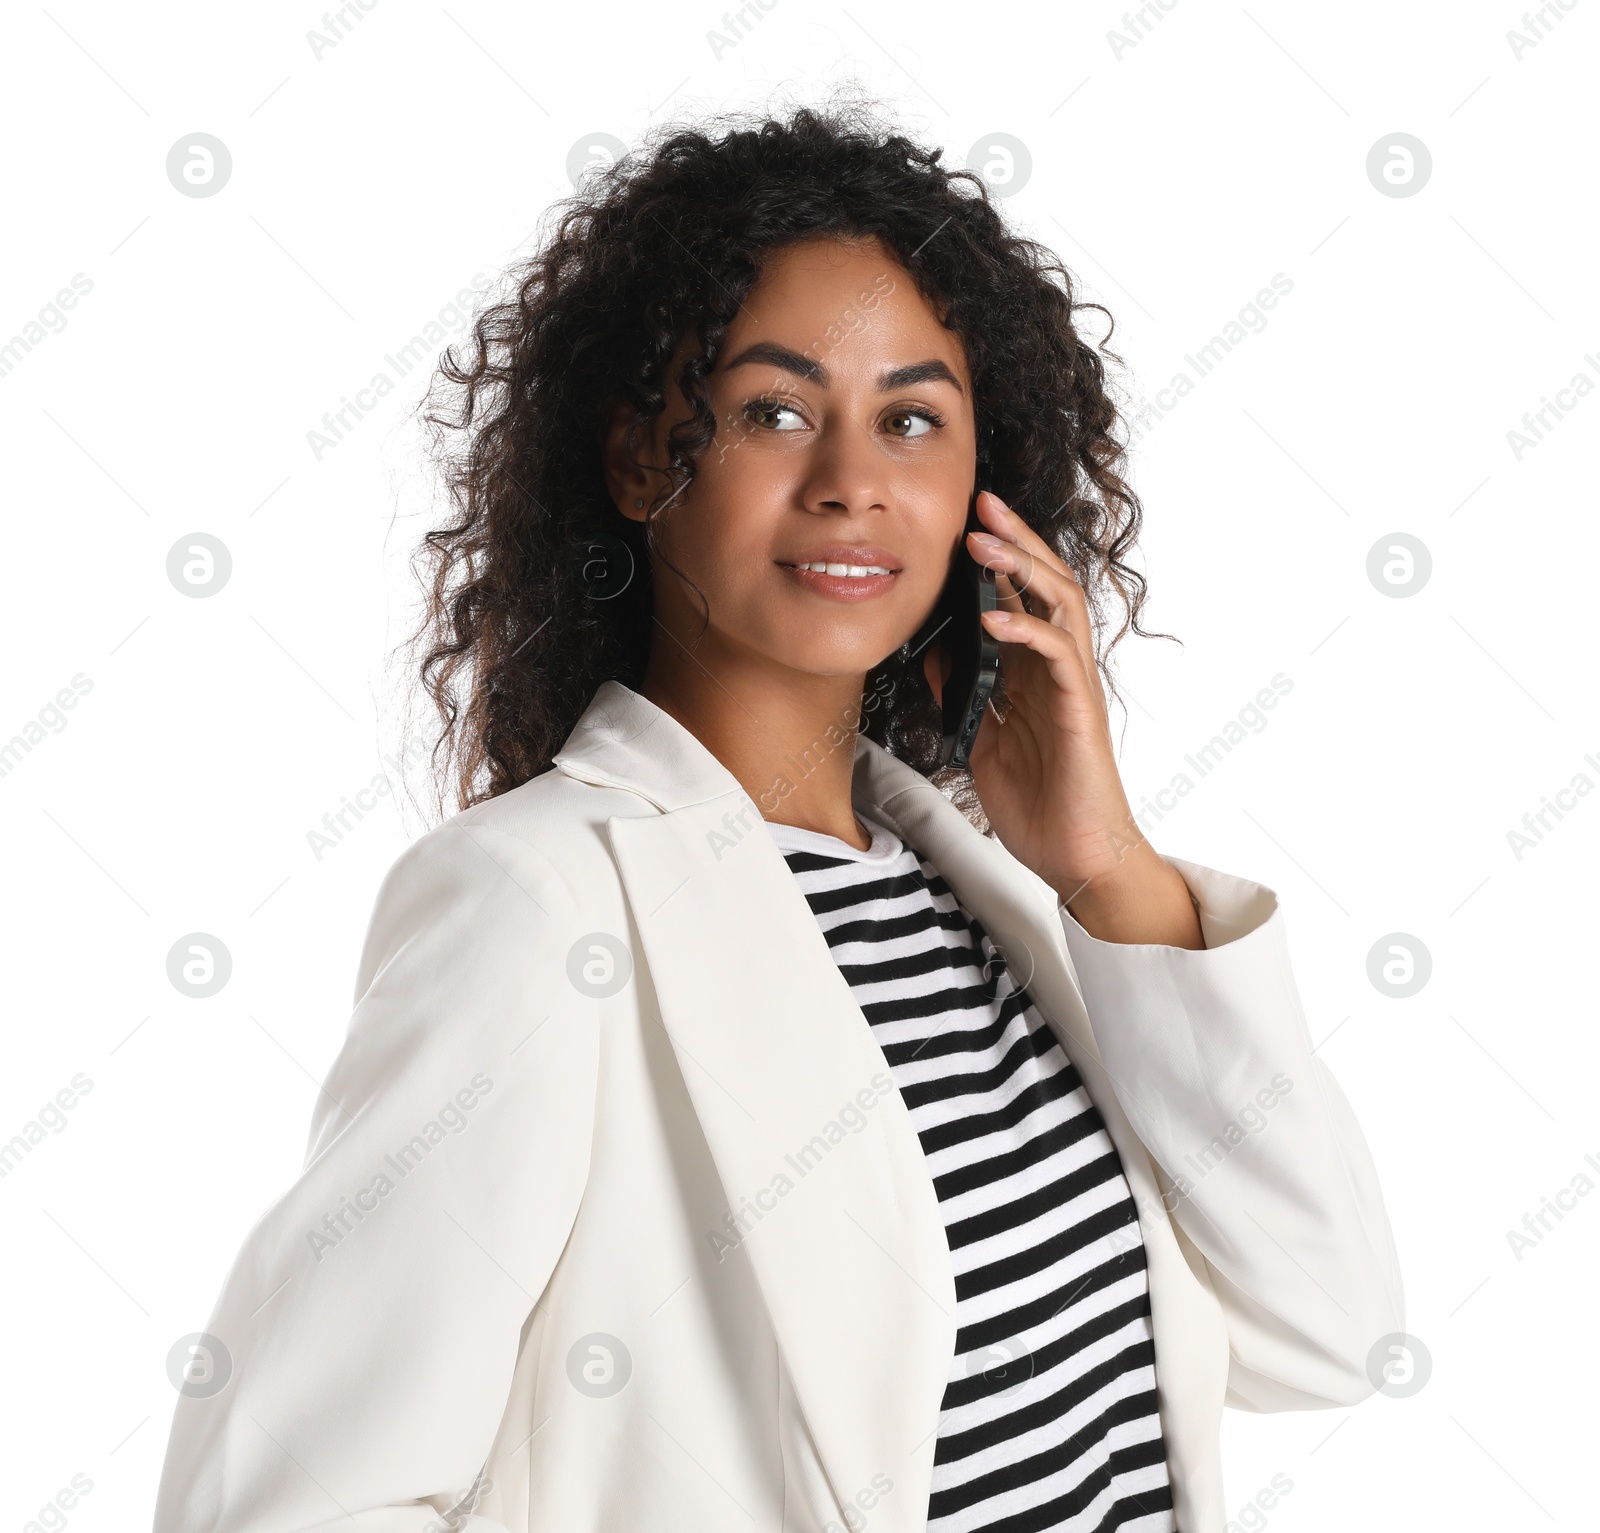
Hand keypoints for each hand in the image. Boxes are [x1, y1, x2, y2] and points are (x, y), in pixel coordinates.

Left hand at [959, 491, 1202, 948]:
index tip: (966, 521)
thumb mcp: (980, 738)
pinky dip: (1025, 631)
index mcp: (1033, 670)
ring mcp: (1071, 685)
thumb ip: (962, 693)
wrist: (1075, 856)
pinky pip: (1058, 657)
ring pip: (1058, 604)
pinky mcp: (1080, 710)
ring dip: (1021, 569)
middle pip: (1045, 582)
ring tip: (983, 544)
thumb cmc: (1038, 803)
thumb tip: (933, 654)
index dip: (997, 556)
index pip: (1020, 595)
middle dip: (1014, 539)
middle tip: (982, 503)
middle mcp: (1056, 668)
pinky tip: (991, 619)